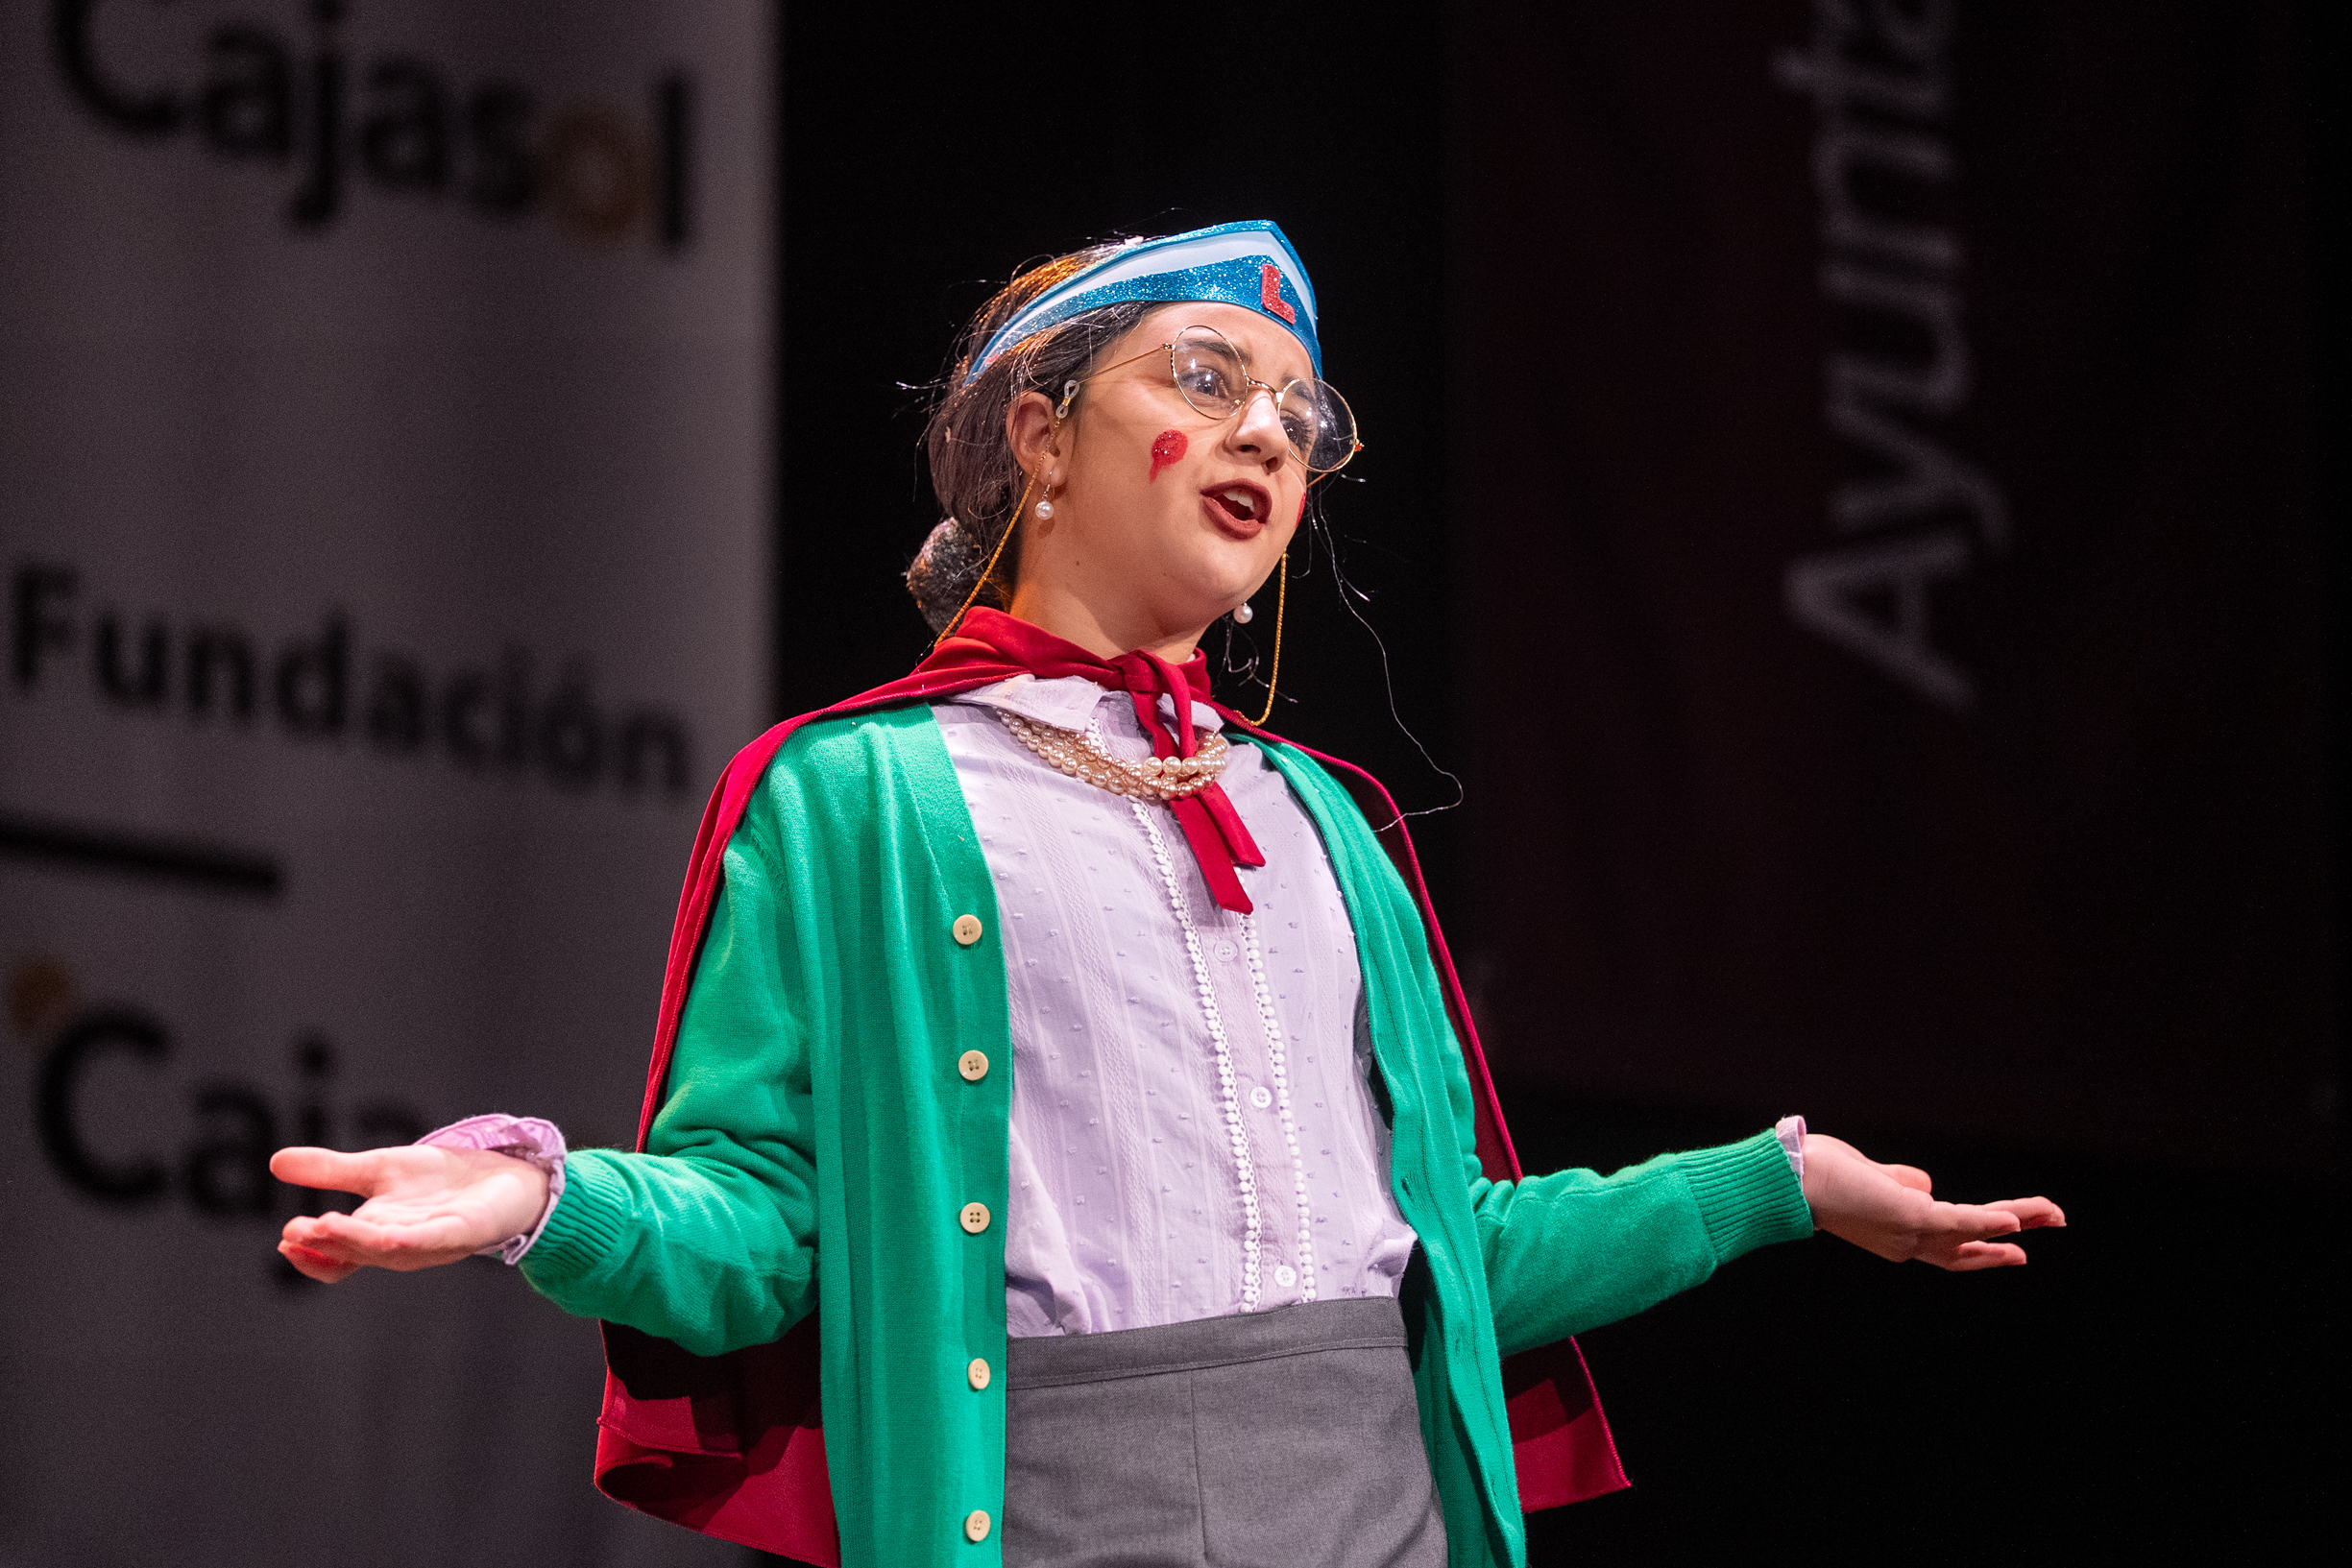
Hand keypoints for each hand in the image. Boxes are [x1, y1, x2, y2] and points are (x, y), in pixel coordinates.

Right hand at [270, 1144, 549, 1283]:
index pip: (335, 1258)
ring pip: (386, 1249)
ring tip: (323, 1225)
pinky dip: (404, 1240)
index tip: (286, 1236)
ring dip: (354, 1242)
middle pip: (354, 1253)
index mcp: (375, 1233)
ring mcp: (430, 1241)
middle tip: (296, 1231)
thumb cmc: (442, 1181)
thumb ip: (331, 1170)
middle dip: (323, 1244)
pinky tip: (385, 1233)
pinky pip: (429, 1241)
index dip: (310, 1253)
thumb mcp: (379, 1169)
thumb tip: (275, 1162)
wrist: (505, 1176)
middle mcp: (398, 1244)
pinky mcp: (461, 1231)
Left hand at [1802, 1133, 2063, 1269]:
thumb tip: (1924, 1184)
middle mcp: (1907, 1244)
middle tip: (2054, 1223)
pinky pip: (1963, 1223)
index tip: (2017, 1246)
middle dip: (2013, 1242)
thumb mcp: (1869, 1179)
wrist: (1788, 1179)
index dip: (1985, 1248)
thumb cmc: (1818, 1175)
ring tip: (2054, 1213)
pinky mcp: (1913, 1219)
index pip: (1950, 1248)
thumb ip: (1899, 1183)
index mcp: (1896, 1236)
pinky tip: (2019, 1221)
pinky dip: (1992, 1224)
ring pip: (1976, 1232)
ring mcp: (1911, 1234)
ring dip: (2020, 1220)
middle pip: (1971, 1249)